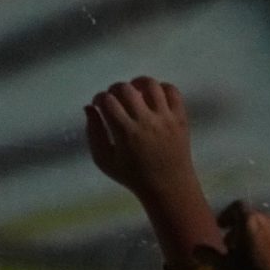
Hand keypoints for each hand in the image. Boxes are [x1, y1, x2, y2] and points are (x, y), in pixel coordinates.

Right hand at [85, 78, 196, 201]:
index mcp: (125, 133)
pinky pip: (172, 92)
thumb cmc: (132, 175)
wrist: (168, 186)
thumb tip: (89, 108)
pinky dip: (160, 88)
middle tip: (113, 99)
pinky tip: (152, 96)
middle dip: (114, 89)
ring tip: (133, 91)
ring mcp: (166, 118)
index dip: (98, 98)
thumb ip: (93, 133)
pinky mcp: (181, 118)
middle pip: (126, 89)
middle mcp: (146, 121)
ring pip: (151, 85)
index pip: (107, 101)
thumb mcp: (104, 160)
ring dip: (137, 83)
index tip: (97, 105)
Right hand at [207, 201, 269, 269]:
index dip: (227, 215)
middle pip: (254, 218)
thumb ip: (206, 254)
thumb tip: (196, 249)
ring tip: (252, 256)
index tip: (221, 227)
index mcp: (250, 221)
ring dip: (259, 239)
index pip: (237, 206)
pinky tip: (269, 265)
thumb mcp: (221, 265)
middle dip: (242, 229)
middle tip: (234, 245)